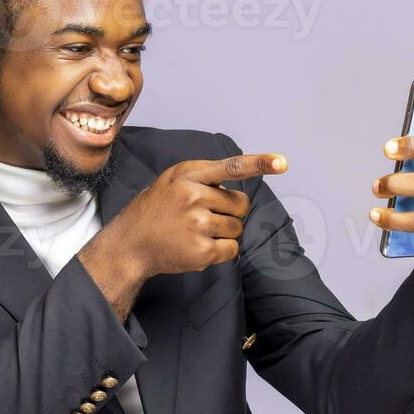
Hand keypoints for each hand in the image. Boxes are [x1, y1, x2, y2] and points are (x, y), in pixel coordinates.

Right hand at [93, 153, 287, 281]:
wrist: (131, 243)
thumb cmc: (156, 210)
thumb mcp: (172, 181)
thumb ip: (203, 177)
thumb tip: (238, 186)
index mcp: (188, 175)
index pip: (231, 167)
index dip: (260, 163)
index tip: (282, 162)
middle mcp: (193, 197)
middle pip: (240, 204)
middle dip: (229, 212)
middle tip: (202, 216)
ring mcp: (198, 225)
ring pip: (237, 227)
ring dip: (224, 232)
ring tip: (195, 232)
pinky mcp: (202, 251)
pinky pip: (232, 249)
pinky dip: (221, 251)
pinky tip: (198, 247)